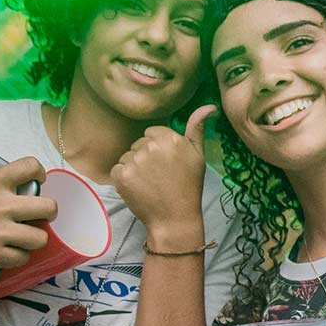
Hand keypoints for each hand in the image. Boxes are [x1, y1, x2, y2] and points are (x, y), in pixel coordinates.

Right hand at [0, 116, 56, 281]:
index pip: (31, 167)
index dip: (39, 172)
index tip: (37, 180)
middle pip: (48, 207)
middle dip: (48, 211)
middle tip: (39, 213)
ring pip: (40, 237)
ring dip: (35, 237)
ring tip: (25, 233)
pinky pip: (24, 257)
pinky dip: (19, 256)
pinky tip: (10, 249)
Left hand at [112, 104, 215, 245]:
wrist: (175, 219)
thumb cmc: (188, 188)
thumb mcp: (198, 156)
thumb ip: (197, 129)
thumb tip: (209, 106)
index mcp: (171, 138)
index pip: (152, 133)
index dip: (158, 149)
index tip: (166, 165)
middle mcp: (152, 146)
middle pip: (138, 144)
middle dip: (145, 157)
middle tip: (158, 177)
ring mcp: (135, 160)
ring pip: (127, 156)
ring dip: (134, 168)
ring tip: (149, 184)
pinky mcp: (122, 175)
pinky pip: (117, 169)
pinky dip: (124, 180)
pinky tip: (138, 189)